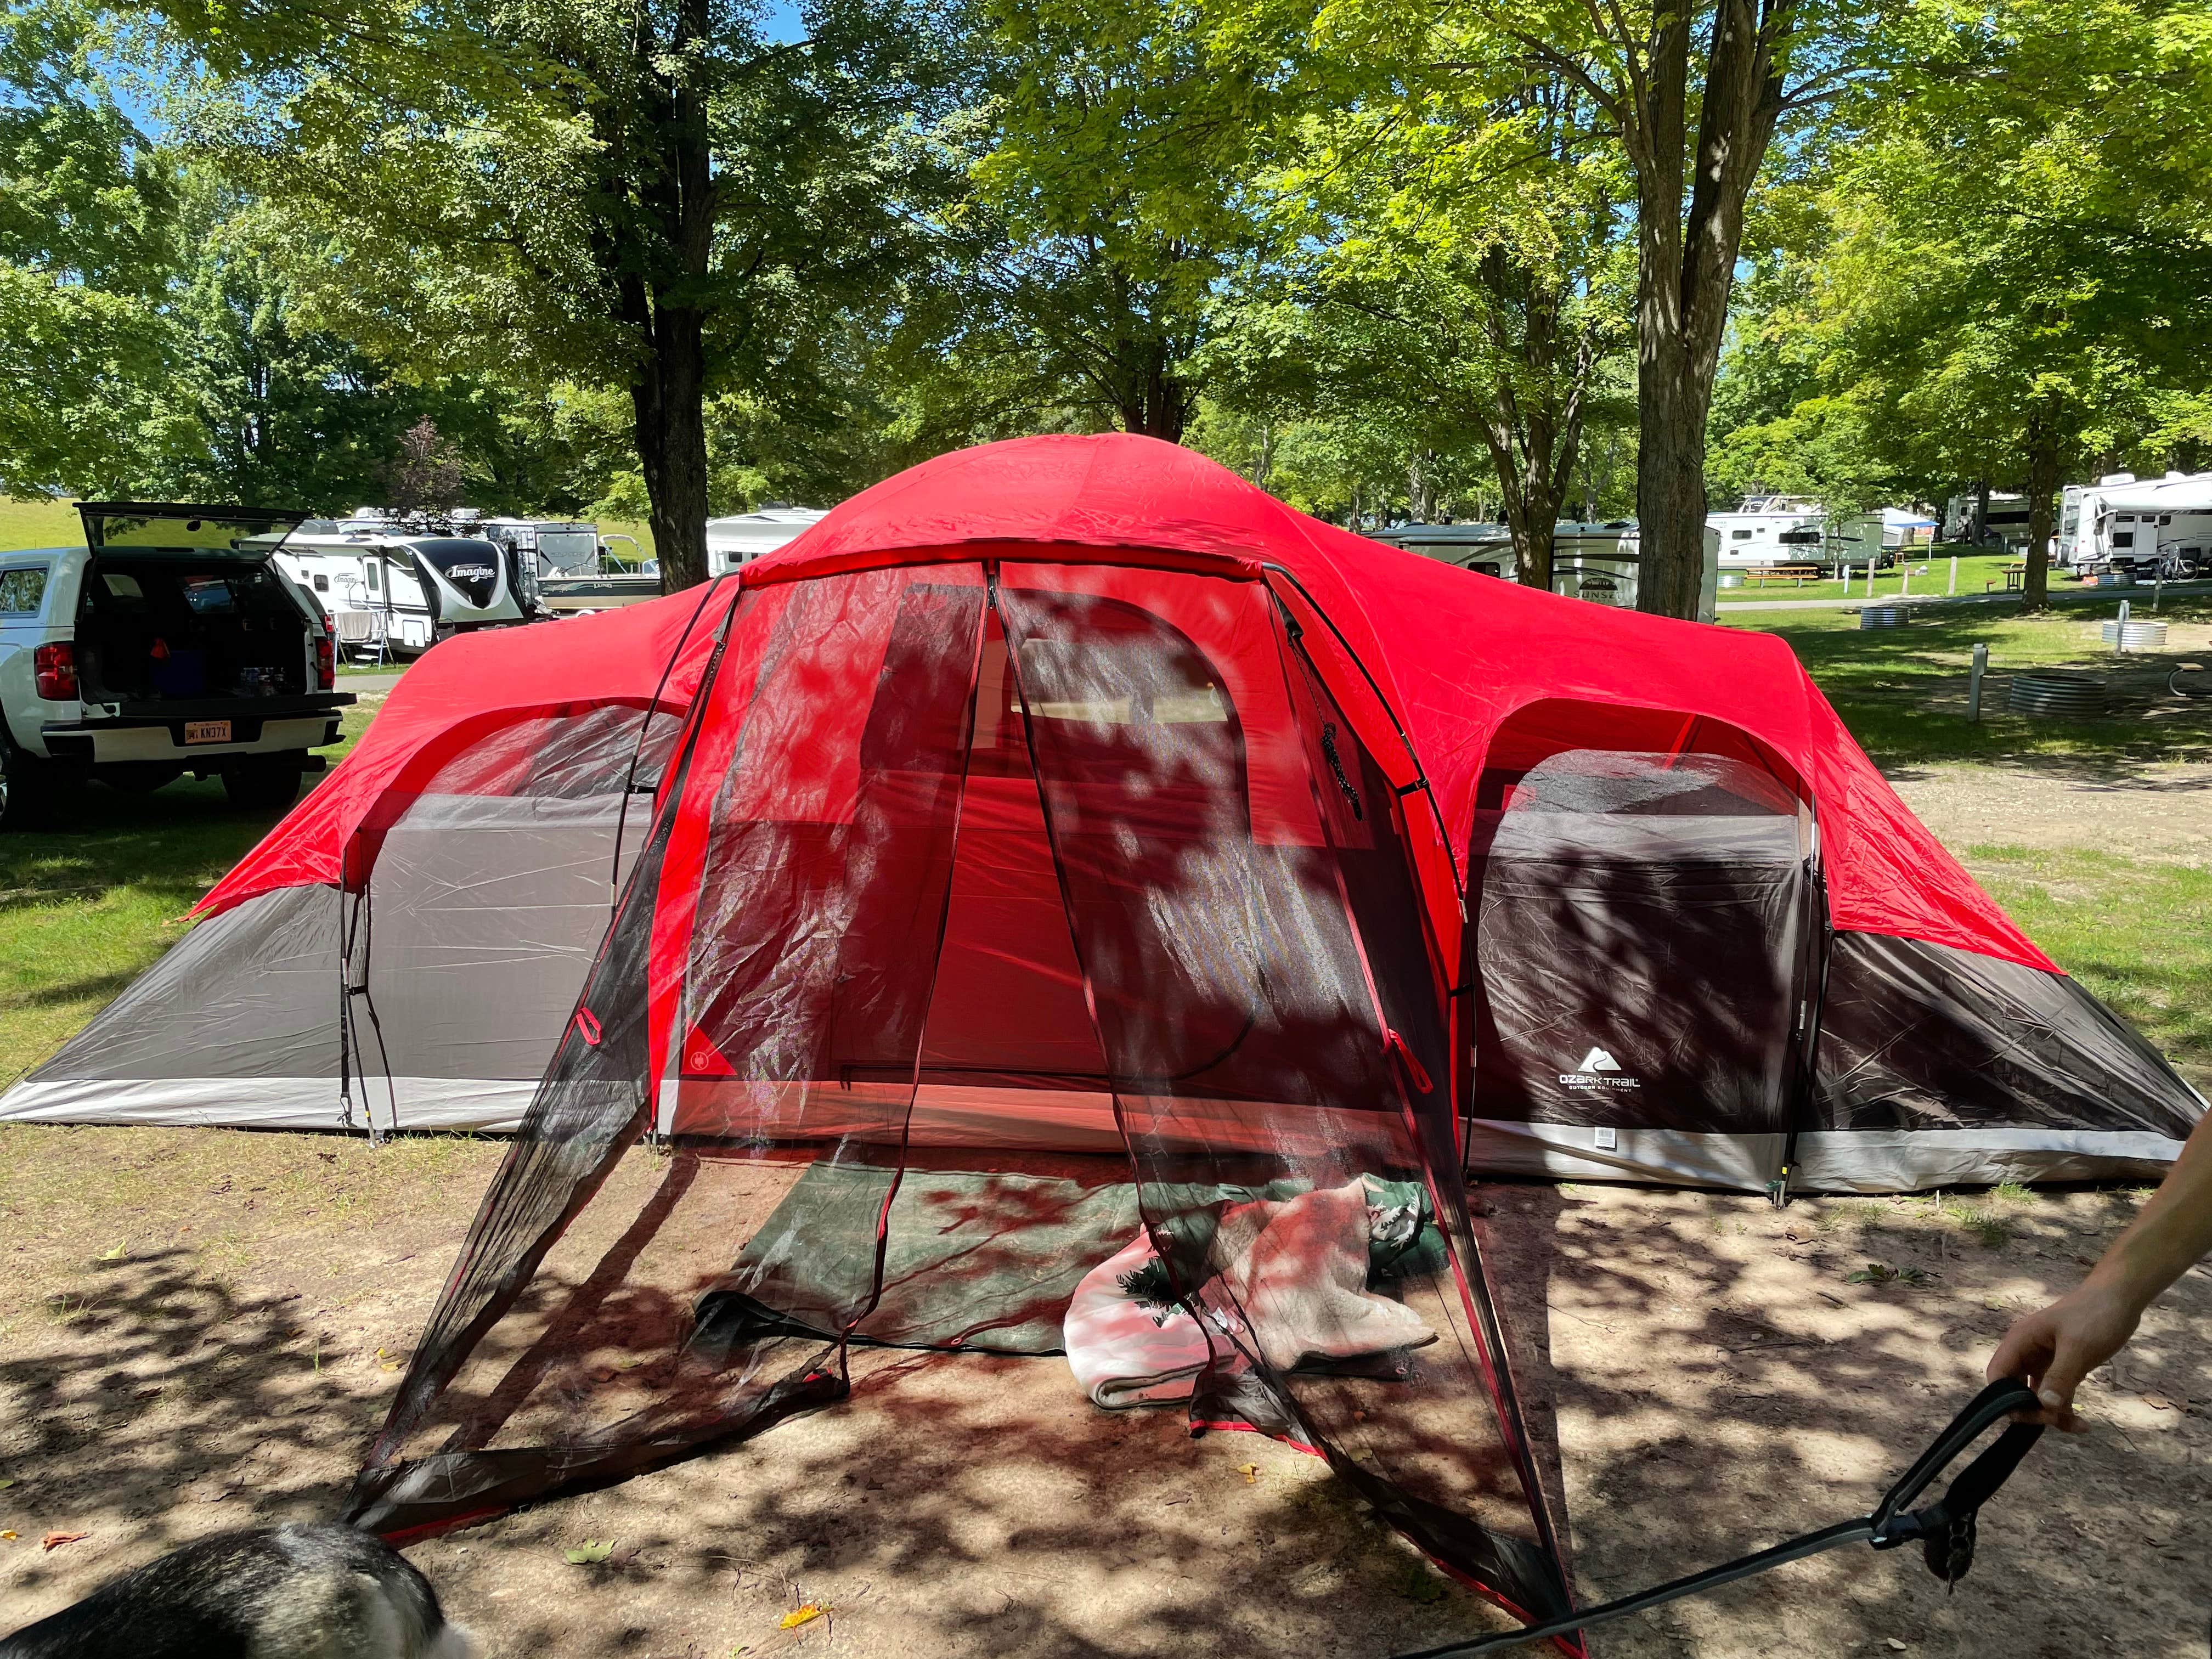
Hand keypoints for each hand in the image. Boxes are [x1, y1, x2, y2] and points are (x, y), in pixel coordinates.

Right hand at [1986, 1279, 2145, 1430]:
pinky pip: (2055, 1393)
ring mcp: (2044, 1360)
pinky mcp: (2062, 1366)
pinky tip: (2082, 1423)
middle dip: (2032, 1409)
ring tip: (2078, 1426)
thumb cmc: (2095, 1316)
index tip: (2033, 1414)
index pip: (1998, 1375)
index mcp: (2020, 1341)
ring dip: (2052, 1413)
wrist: (2120, 1298)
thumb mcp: (2078, 1348)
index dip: (2006, 1399)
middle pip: (2014, 1389)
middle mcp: (2027, 1351)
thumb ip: (2060, 1377)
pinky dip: (2065, 1408)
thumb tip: (2044, 1406)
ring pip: (2036, 1395)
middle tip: (2056, 1420)